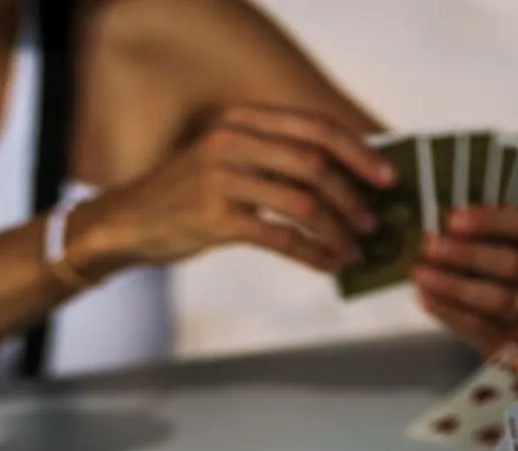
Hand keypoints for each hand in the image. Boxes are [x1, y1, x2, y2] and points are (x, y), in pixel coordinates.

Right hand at [73, 106, 392, 277]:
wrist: (131, 221)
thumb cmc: (188, 193)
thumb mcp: (229, 157)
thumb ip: (274, 157)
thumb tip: (341, 175)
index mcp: (244, 118)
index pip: (315, 128)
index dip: (358, 152)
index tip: (386, 176)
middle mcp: (234, 140)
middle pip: (314, 163)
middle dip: (353, 196)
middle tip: (373, 222)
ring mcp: (222, 178)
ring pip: (302, 202)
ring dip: (337, 229)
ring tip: (355, 248)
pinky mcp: (215, 219)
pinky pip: (279, 236)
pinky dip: (312, 253)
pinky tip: (328, 265)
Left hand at [413, 205, 517, 352]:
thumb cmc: (506, 265)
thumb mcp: (504, 239)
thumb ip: (484, 231)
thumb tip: (449, 224)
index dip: (489, 221)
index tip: (452, 218)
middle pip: (514, 265)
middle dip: (468, 255)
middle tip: (430, 246)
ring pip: (499, 300)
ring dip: (455, 285)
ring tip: (421, 272)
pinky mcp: (513, 340)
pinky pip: (480, 327)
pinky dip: (448, 311)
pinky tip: (423, 297)